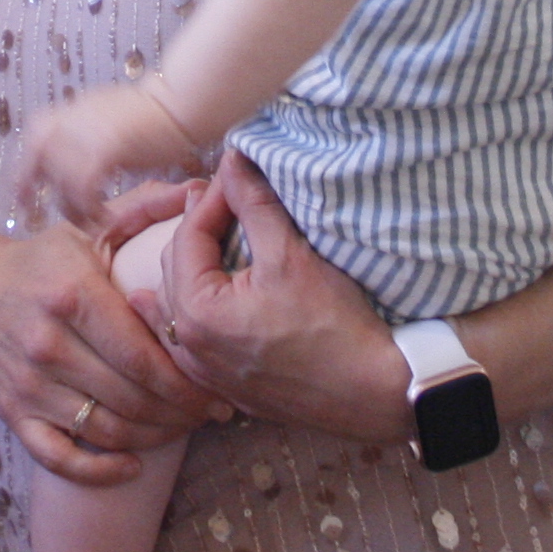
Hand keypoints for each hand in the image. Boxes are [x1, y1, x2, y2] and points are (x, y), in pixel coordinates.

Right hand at [0, 206, 224, 486]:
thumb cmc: (38, 260)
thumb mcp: (85, 229)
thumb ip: (143, 210)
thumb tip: (199, 192)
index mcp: (72, 294)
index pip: (143, 354)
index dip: (187, 380)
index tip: (216, 385)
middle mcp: (47, 343)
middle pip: (131, 397)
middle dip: (180, 412)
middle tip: (209, 413)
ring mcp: (28, 383)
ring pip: (105, 429)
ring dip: (152, 438)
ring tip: (180, 428)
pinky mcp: (12, 412)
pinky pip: (60, 458)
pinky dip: (99, 471)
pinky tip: (131, 465)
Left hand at [9, 84, 199, 235]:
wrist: (182, 102)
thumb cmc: (157, 117)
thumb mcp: (110, 118)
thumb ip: (89, 132)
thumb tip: (77, 155)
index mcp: (74, 110)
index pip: (36, 135)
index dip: (24, 166)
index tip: (23, 193)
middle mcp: (74, 117)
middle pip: (37, 153)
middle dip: (30, 184)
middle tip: (32, 211)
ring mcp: (87, 130)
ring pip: (63, 178)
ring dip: (74, 208)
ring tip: (91, 223)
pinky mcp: (106, 146)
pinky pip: (85, 187)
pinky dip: (91, 209)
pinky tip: (105, 218)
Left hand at [159, 154, 414, 444]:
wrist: (375, 393)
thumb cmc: (335, 326)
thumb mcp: (290, 254)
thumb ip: (253, 202)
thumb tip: (233, 158)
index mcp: (196, 313)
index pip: (186, 236)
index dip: (211, 199)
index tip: (234, 176)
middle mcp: (189, 349)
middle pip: (177, 271)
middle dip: (199, 231)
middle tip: (228, 201)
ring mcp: (207, 375)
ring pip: (181, 307)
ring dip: (194, 271)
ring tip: (215, 241)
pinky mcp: (229, 389)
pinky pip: (195, 342)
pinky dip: (196, 314)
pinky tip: (200, 303)